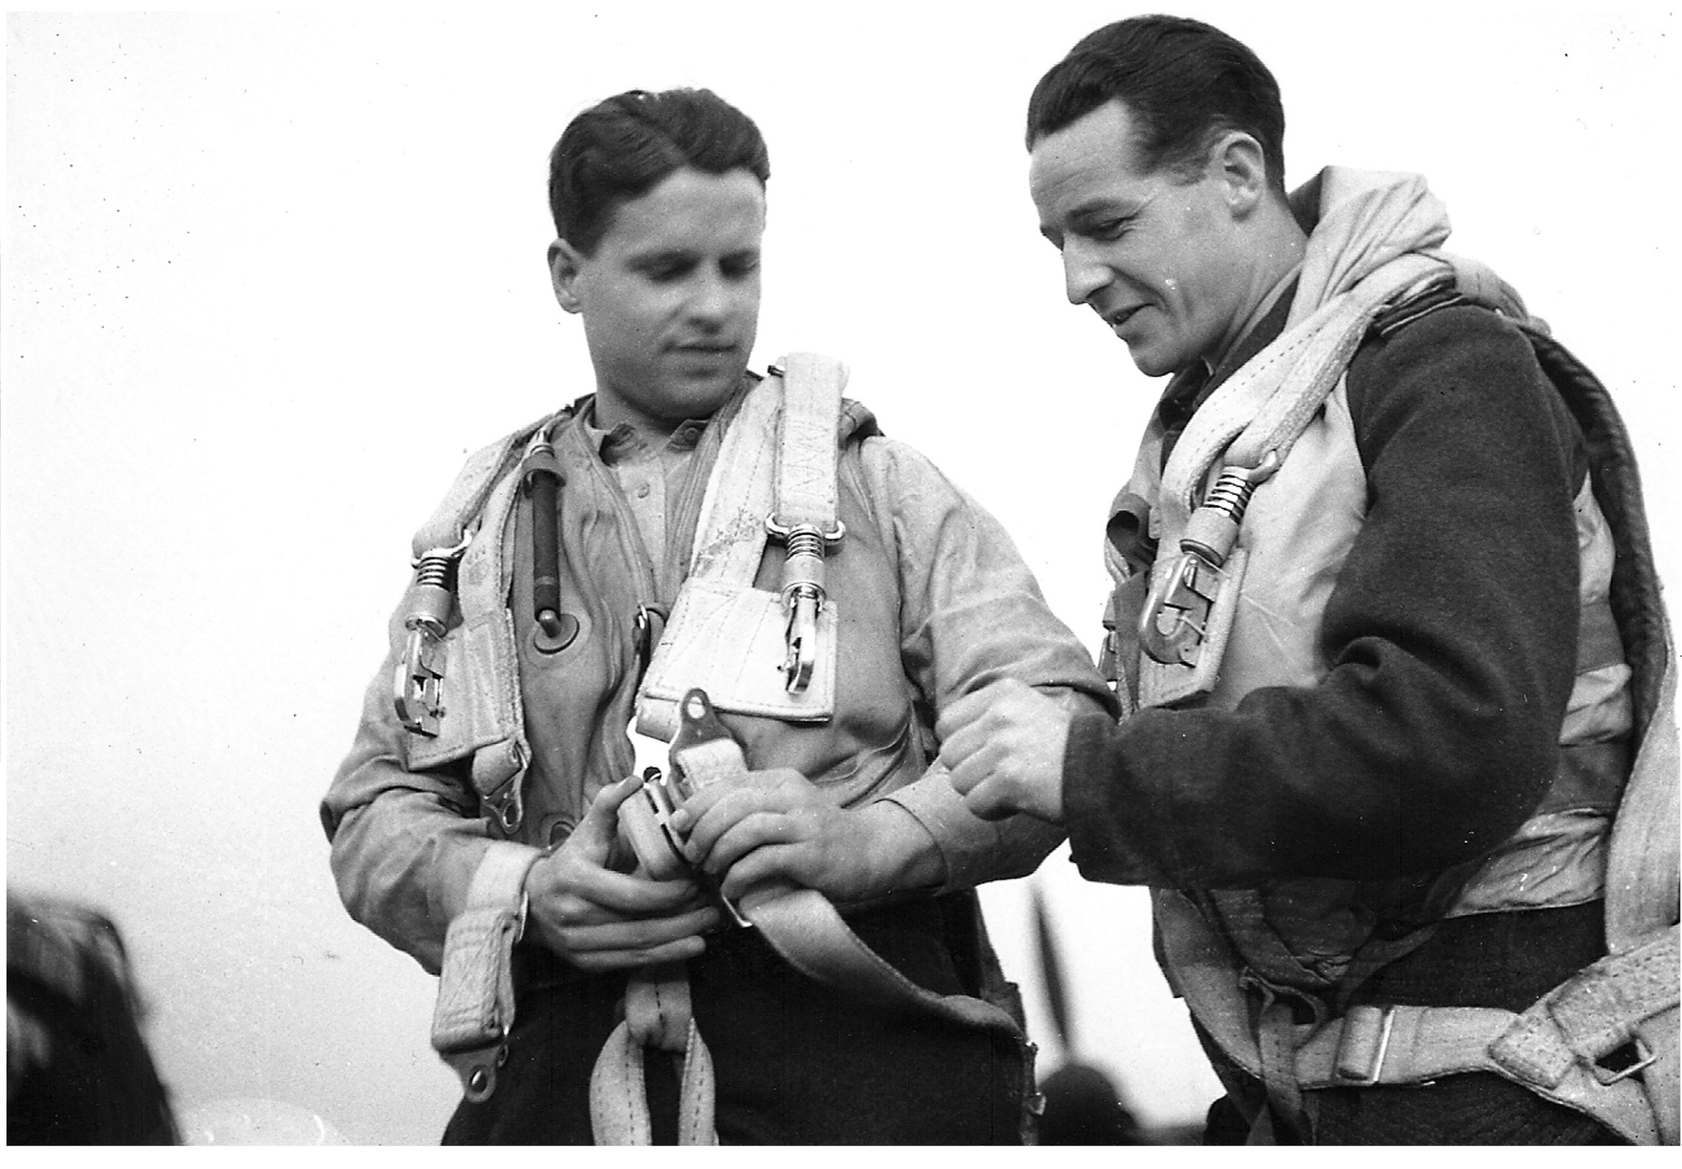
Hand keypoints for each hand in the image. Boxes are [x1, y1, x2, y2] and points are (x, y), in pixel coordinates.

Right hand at [522, 775, 720, 970]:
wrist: (532, 900)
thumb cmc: (570, 862)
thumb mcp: (585, 831)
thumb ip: (609, 806)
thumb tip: (635, 779)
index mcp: (576, 879)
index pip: (630, 894)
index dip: (667, 894)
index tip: (694, 885)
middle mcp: (574, 915)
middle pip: (638, 924)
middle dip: (681, 919)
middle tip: (712, 908)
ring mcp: (577, 943)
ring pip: (637, 947)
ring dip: (678, 939)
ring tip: (708, 926)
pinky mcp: (585, 962)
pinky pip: (629, 962)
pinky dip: (663, 956)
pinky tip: (689, 946)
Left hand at [670, 768, 920, 905]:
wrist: (872, 852)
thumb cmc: (821, 837)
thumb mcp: (788, 812)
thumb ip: (754, 811)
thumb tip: (701, 823)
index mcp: (782, 782)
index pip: (730, 784)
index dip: (698, 803)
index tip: (679, 824)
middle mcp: (793, 797)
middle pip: (734, 804)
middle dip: (704, 829)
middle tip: (693, 853)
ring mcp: (805, 824)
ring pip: (747, 828)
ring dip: (720, 851)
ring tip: (712, 870)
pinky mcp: (811, 854)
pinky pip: (764, 860)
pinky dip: (740, 875)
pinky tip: (733, 888)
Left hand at [936, 678, 1071, 822]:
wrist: (1107, 773)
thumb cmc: (1068, 750)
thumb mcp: (1030, 711)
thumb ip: (989, 719)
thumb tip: (947, 749)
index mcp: (1003, 693)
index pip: (947, 722)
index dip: (962, 746)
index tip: (987, 756)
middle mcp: (1000, 715)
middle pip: (949, 754)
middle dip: (970, 772)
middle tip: (1002, 777)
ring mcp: (1004, 746)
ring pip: (959, 781)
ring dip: (982, 793)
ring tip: (1013, 789)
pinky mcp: (1010, 779)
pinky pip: (975, 804)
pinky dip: (993, 811)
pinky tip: (1017, 803)